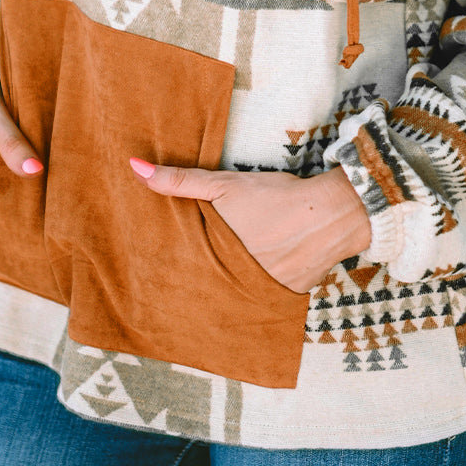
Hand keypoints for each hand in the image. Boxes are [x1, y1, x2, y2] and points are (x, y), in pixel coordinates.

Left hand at [129, 160, 371, 292]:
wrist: (332, 214)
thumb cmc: (275, 199)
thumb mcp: (223, 185)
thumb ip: (179, 181)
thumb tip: (133, 167)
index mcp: (216, 263)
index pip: (181, 277)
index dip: (168, 275)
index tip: (152, 275)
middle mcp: (236, 287)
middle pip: (207, 288)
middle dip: (194, 285)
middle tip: (178, 282)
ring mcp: (262, 297)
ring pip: (233, 295)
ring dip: (224, 289)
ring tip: (213, 282)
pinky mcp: (286, 298)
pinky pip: (261, 297)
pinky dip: (255, 288)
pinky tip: (251, 280)